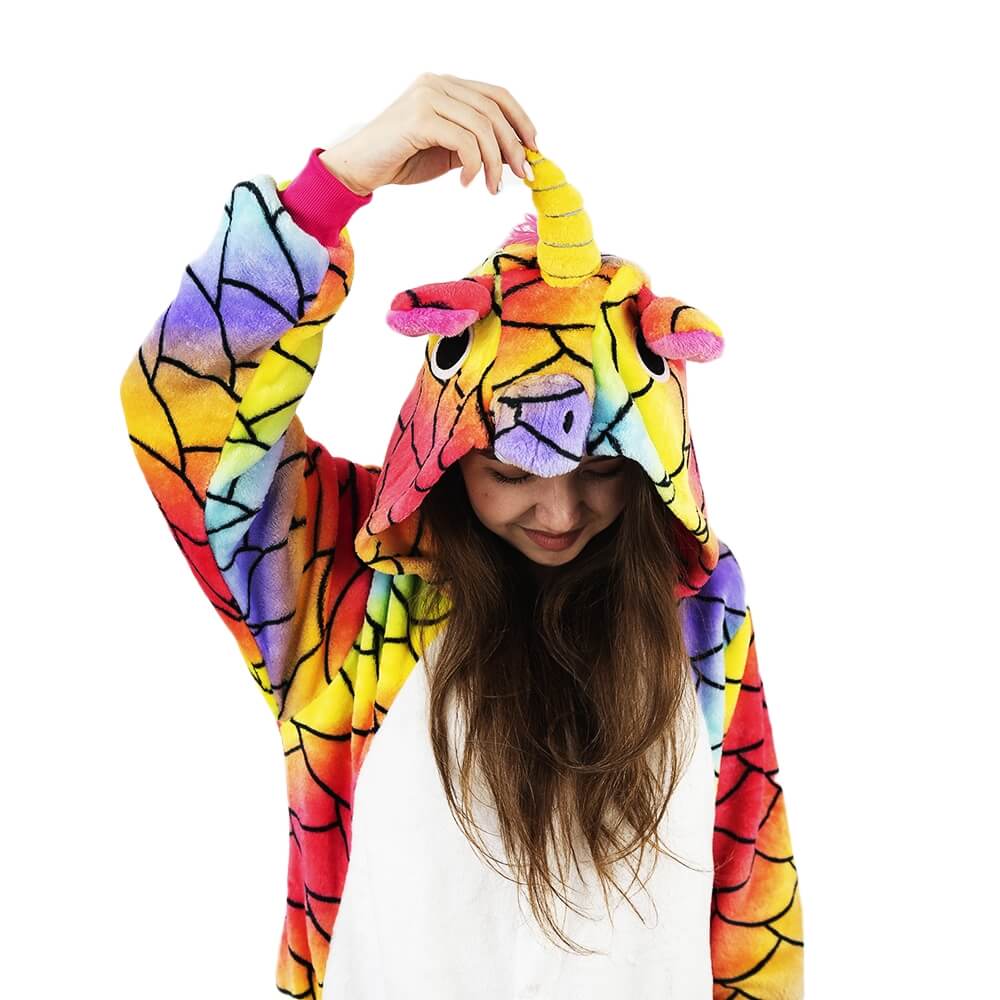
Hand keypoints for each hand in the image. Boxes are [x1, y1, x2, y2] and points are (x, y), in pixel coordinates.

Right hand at [319, 72, 538, 197]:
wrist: (360, 168)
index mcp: (447, 85)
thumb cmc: (402, 159)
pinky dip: (473, 165)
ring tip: (492, 188)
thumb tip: (514, 155)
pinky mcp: (420, 117)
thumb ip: (476, 144)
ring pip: (482, 126)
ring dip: (494, 162)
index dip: (521, 121)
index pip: (497, 95)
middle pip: (494, 111)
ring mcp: (428, 96)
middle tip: (522, 176)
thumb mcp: (448, 150)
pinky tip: (466, 184)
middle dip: (513, 146)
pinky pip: (464, 141)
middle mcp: (438, 83)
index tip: (533, 150)